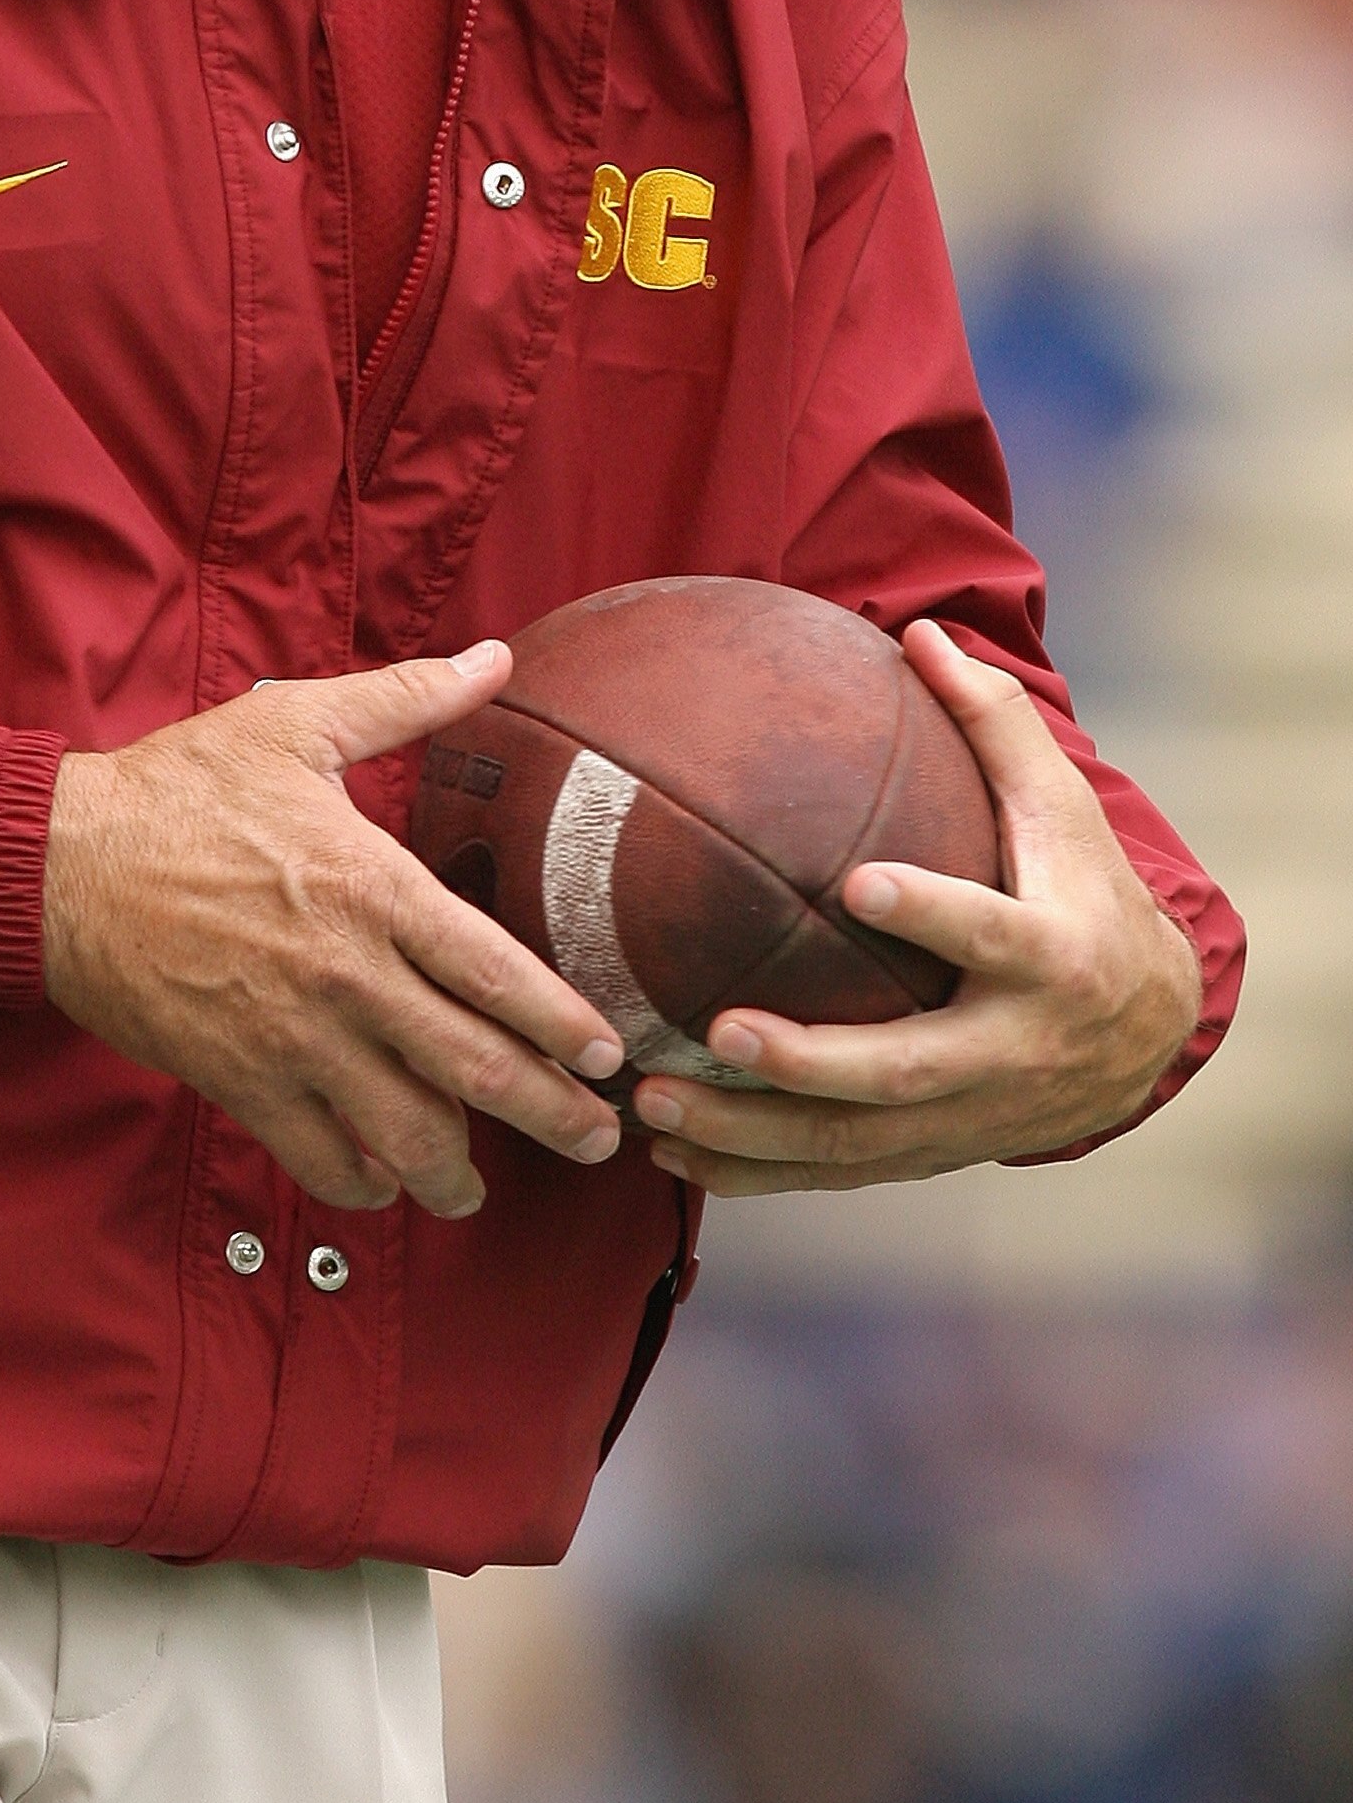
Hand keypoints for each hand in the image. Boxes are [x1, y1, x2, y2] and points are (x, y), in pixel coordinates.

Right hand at [43, 645, 626, 1218]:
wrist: (60, 865)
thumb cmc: (177, 790)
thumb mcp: (295, 723)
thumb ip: (406, 699)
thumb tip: (495, 657)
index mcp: (371, 887)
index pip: (496, 973)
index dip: (563, 1025)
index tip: (606, 1056)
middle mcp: (347, 976)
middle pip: (475, 1069)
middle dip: (550, 1116)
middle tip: (596, 1142)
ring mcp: (293, 1040)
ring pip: (405, 1134)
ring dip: (455, 1173)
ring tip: (480, 1187)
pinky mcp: (238, 1081)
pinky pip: (319, 1158)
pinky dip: (360, 1184)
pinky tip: (382, 1184)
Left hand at [631, 622, 1205, 1196]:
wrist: (1150, 1032)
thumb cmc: (1084, 892)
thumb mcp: (1061, 809)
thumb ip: (994, 723)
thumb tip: (918, 630)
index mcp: (1051, 957)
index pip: (989, 934)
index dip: (932, 913)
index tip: (858, 884)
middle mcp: (1013, 1049)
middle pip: (909, 1069)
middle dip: (812, 1060)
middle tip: (719, 1026)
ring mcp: (971, 1114)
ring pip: (857, 1140)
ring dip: (750, 1132)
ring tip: (653, 1104)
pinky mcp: (935, 1152)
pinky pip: (839, 1171)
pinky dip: (755, 1171)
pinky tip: (669, 1154)